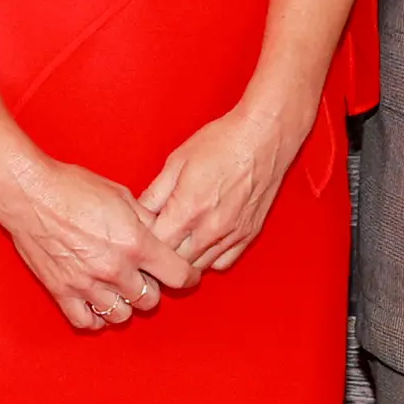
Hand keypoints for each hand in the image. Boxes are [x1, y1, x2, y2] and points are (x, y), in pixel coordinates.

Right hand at [0, 157, 197, 331]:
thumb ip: (146, 220)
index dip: (188, 276)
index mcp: (135, 243)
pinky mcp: (62, 291)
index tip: (185, 275)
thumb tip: (163, 232)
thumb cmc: (73, 187)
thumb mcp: (121, 195)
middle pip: (151, 300)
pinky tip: (97, 302)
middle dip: (152, 288)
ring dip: (125, 304)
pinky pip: (87, 321)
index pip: (178, 276)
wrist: (28, 192)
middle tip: (144, 275)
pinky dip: (96, 317)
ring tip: (120, 288)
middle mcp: (114, 269)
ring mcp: (87, 284)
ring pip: (122, 315)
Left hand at [137, 96, 299, 278]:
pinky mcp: (248, 235)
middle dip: (161, 255)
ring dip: (184, 259)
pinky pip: (222, 263)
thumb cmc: (222, 142)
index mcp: (188, 208)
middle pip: (175, 262)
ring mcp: (231, 235)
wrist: (264, 136)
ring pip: (198, 267)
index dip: (143, 242)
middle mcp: (210, 228)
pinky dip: (208, 258)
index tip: (140, 235)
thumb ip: (155, 193)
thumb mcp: (177, 161)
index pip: (155, 245)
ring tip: (177, 242)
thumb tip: (139, 213)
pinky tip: (201, 242)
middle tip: (155, 240)